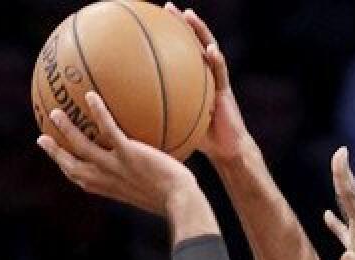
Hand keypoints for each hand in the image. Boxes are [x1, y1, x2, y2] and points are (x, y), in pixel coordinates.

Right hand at [36, 91, 204, 218]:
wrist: (182, 202)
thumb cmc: (177, 200)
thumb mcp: (158, 192)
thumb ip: (149, 178)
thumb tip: (157, 166)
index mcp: (112, 189)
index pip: (84, 181)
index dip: (68, 170)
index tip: (60, 161)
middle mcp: (108, 180)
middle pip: (72, 166)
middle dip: (55, 154)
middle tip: (41, 138)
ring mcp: (116, 167)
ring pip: (82, 147)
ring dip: (67, 130)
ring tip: (55, 112)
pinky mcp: (129, 155)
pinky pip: (109, 130)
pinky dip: (99, 113)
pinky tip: (92, 96)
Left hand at [165, 3, 250, 162]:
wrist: (226, 149)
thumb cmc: (201, 139)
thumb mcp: (174, 124)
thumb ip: (158, 116)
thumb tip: (128, 119)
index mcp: (191, 81)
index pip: (178, 54)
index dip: (167, 38)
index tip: (151, 23)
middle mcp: (203, 76)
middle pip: (192, 43)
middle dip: (181, 24)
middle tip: (167, 7)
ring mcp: (215, 80)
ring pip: (208, 48)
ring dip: (200, 30)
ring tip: (190, 15)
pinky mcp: (226, 90)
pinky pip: (221, 72)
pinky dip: (218, 60)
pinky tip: (212, 51)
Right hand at [323, 147, 354, 259]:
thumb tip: (346, 259)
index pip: (351, 197)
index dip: (344, 175)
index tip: (341, 152)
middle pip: (350, 196)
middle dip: (343, 175)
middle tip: (340, 153)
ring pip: (348, 209)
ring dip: (340, 191)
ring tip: (336, 175)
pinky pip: (343, 231)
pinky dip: (334, 222)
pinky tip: (327, 216)